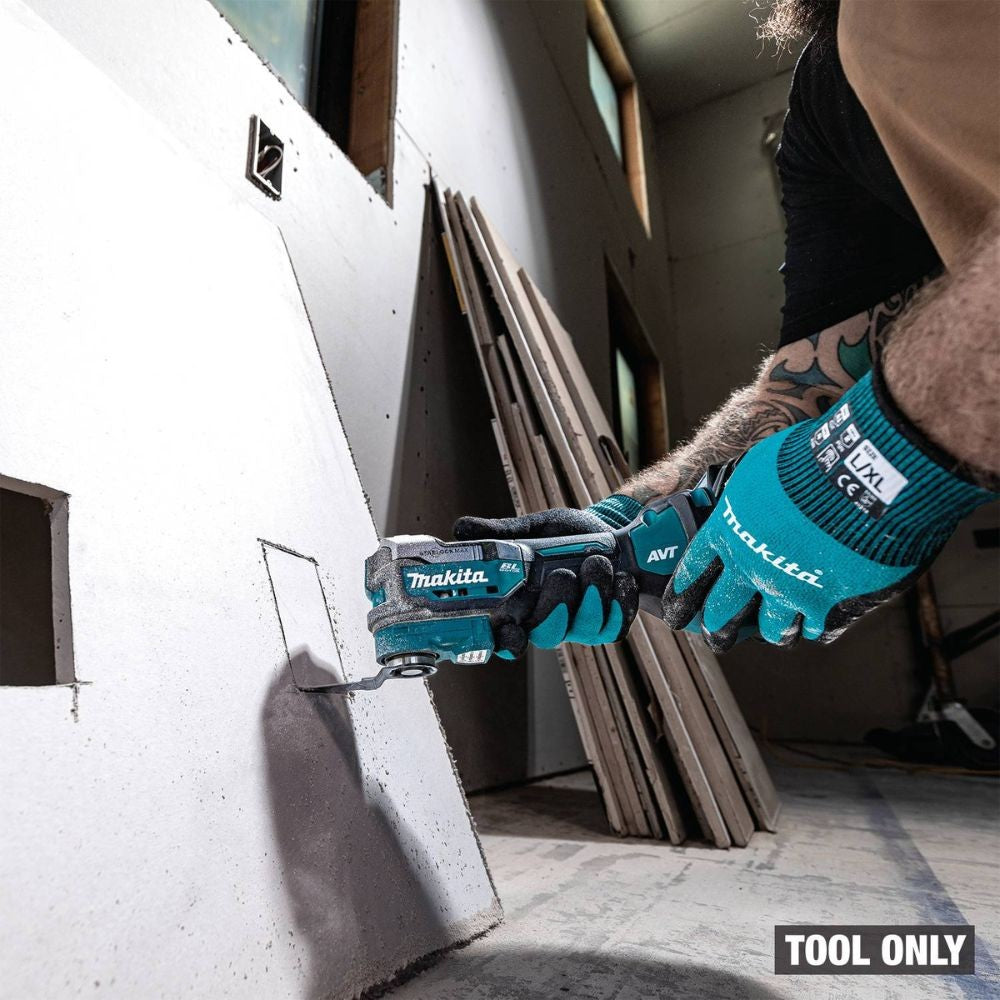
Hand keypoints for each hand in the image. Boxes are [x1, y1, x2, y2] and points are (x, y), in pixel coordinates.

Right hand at [453, 498, 641, 658]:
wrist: (611, 531)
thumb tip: (461, 529)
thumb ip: (500, 533)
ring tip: (598, 561)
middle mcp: (547, 618)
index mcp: (521, 603)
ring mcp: (578, 625)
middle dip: (556, 607)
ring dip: (593, 593)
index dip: (504, 641)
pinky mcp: (608, 625)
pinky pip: (613, 626)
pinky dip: (619, 600)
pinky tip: (620, 577)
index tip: (510, 631)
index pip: (504, 635)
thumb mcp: (533, 529)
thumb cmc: (566, 535)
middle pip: (545, 636)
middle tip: (563, 574)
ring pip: (583, 628)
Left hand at [662, 367, 996, 652]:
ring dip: (772, 629)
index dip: (682, 590)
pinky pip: (819, 627)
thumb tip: (736, 500)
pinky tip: (818, 623)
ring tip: (773, 632)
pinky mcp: (829, 601)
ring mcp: (790, 589)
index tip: (677, 605)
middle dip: (716, 624)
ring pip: (773, 626)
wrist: (856, 476)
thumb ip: (741, 497)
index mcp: (727, 534)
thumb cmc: (804, 461)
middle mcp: (752, 568)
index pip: (693, 569)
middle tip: (715, 633)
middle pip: (723, 609)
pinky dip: (818, 624)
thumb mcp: (754, 470)